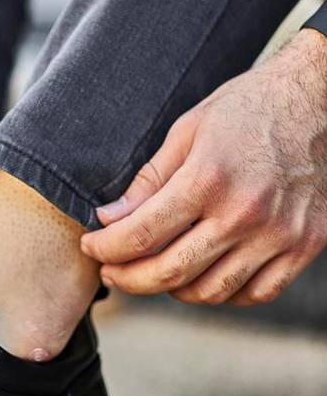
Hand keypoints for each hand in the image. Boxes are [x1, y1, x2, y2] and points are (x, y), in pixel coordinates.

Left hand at [80, 30, 326, 305]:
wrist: (318, 101)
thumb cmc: (248, 108)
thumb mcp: (189, 130)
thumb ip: (149, 180)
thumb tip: (110, 219)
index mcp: (208, 179)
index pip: (142, 235)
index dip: (107, 249)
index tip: (91, 246)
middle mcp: (244, 214)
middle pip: (171, 272)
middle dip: (129, 278)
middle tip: (112, 270)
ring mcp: (278, 235)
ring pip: (211, 291)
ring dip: (173, 290)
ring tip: (155, 272)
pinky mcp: (305, 246)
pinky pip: (256, 293)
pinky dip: (223, 294)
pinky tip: (203, 275)